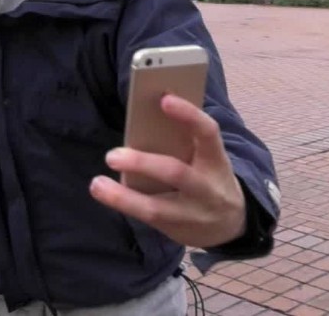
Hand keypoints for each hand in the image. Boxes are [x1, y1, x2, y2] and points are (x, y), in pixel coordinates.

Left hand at [90, 94, 246, 248]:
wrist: (231, 223)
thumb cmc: (207, 177)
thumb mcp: (206, 159)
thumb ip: (184, 144)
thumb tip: (143, 123)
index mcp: (216, 160)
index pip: (208, 132)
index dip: (189, 114)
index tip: (165, 99)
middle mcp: (208, 188)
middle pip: (175, 173)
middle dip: (142, 163)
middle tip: (112, 155)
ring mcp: (193, 213)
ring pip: (156, 207)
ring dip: (123, 196)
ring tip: (97, 183)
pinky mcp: (177, 230)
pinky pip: (148, 218)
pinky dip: (124, 204)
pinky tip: (105, 193)